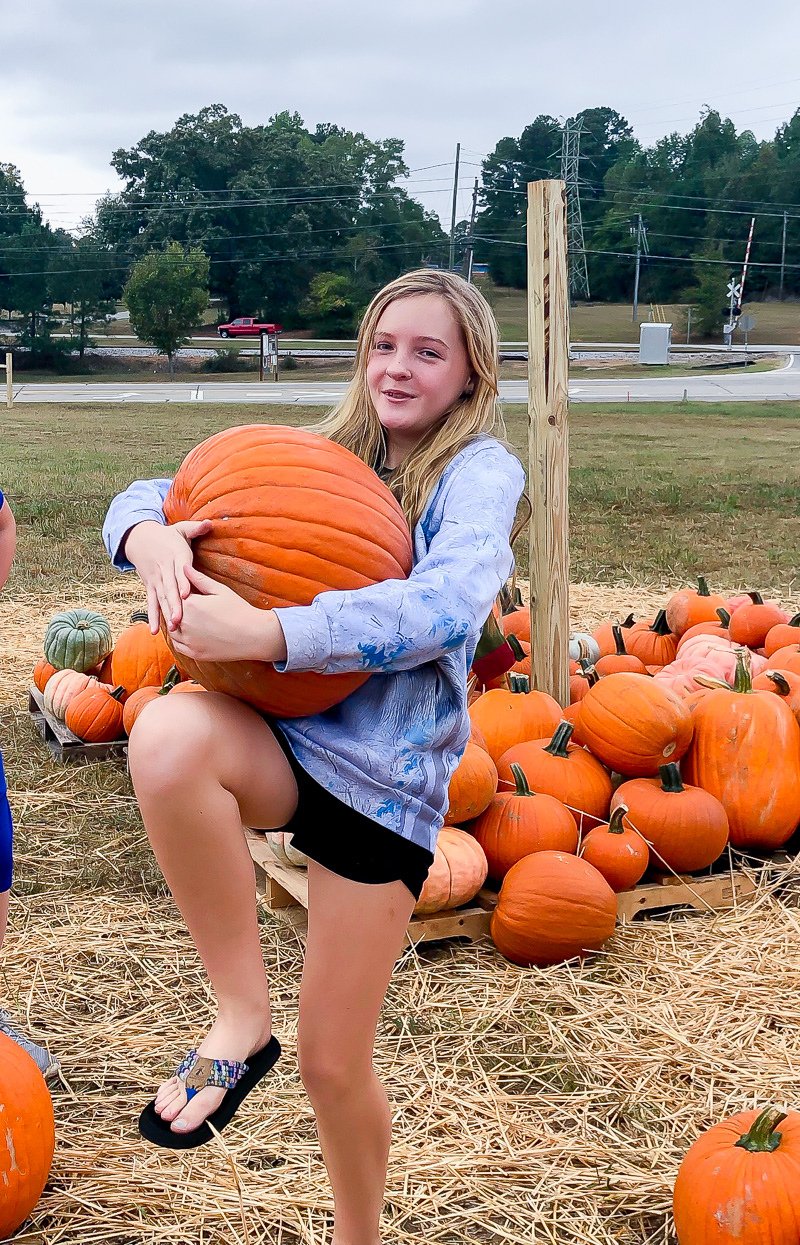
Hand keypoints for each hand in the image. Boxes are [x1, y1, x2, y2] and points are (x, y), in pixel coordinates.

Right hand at [124, 519, 212, 632]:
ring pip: (161, 598)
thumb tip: (209, 523)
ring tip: (172, 628)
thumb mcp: (180, 528)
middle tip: (180, 619)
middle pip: (169, 588)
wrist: (139, 537)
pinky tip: (154, 631)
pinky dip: (152, 616)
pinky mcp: (150, 586)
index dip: (182, 582)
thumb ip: (195, 528)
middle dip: (174, 604)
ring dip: (165, 613)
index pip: (179, 570)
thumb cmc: (167, 535)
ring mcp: (155, 579)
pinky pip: (151, 602)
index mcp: (175, 555)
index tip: (186, 594)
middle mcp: (164, 569)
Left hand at [168, 566, 287, 664]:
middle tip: (176, 605)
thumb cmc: (238, 610)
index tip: (179, 592)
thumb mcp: (219, 590)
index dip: (175, 594)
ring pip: (171, 631)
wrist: (253, 635)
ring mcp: (189, 641)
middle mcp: (185, 623)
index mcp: (190, 605)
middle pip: (169, 614)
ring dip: (173, 625)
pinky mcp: (194, 653)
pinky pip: (177, 646)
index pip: (173, 596)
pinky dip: (177, 639)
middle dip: (172, 609)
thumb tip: (183, 566)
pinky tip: (183, 633)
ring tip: (179, 619)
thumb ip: (198, 579)